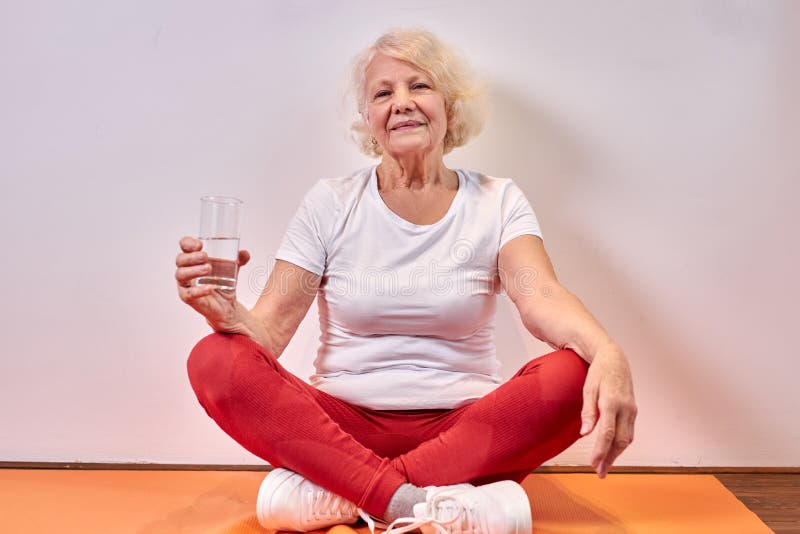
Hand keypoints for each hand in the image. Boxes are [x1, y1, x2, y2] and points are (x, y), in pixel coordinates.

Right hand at [175, 236, 250, 331]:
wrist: (227, 305)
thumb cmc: (223, 282)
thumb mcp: (233, 268)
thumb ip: (239, 259)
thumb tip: (244, 253)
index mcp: (193, 258)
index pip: (184, 246)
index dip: (188, 243)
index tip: (200, 244)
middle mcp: (186, 269)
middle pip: (180, 259)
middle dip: (192, 256)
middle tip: (206, 256)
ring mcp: (185, 284)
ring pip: (180, 275)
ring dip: (193, 270)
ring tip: (208, 269)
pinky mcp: (188, 298)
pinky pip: (188, 293)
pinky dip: (198, 290)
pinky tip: (209, 288)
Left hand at [579, 347, 636, 477]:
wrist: (615, 359)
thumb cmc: (598, 373)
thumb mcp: (588, 388)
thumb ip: (587, 411)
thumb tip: (584, 434)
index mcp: (612, 402)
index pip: (607, 433)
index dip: (601, 450)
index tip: (594, 463)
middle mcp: (626, 408)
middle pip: (620, 440)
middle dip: (610, 458)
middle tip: (599, 472)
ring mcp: (632, 410)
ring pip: (627, 439)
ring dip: (616, 454)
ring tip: (604, 467)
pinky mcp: (634, 411)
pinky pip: (629, 432)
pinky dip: (621, 444)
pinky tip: (612, 452)